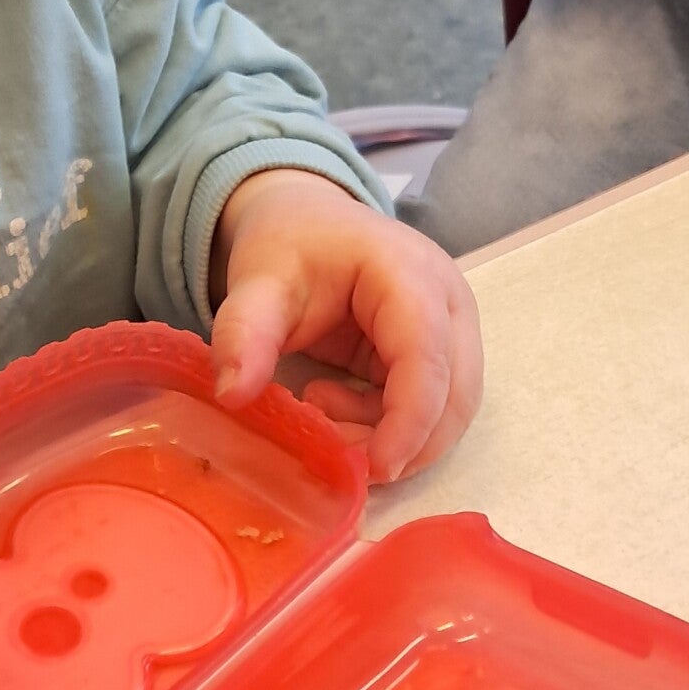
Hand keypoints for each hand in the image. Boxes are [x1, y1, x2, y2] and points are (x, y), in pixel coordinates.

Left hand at [209, 172, 481, 484]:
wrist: (304, 221)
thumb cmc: (288, 245)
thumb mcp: (256, 282)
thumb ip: (244, 334)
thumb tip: (232, 396)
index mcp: (409, 272)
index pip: (427, 356)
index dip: (409, 420)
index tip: (375, 469)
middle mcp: (447, 302)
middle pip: (455, 394)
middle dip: (404, 442)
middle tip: (337, 459)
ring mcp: (451, 329)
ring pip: (448, 410)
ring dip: (392, 437)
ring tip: (322, 414)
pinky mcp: (438, 354)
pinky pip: (428, 409)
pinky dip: (386, 427)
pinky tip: (332, 403)